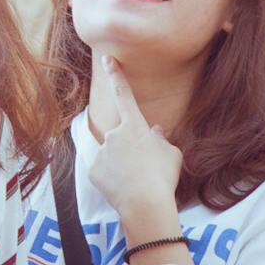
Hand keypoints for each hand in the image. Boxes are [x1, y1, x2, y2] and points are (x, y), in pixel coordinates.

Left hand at [86, 56, 183, 220]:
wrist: (146, 206)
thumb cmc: (163, 177)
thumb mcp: (172, 155)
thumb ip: (161, 140)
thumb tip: (155, 131)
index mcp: (134, 126)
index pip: (124, 95)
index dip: (116, 75)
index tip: (107, 59)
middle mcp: (114, 134)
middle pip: (122, 137)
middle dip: (131, 150)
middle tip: (144, 170)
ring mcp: (101, 152)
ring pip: (112, 155)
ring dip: (122, 165)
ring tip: (137, 183)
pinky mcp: (92, 170)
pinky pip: (103, 170)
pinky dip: (112, 178)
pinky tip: (124, 188)